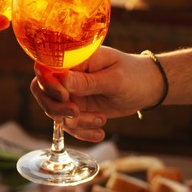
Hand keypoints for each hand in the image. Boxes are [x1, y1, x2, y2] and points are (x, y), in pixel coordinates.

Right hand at [30, 46, 160, 141]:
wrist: (148, 87)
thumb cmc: (133, 75)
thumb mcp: (114, 79)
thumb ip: (88, 81)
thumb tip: (62, 79)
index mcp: (75, 59)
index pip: (46, 68)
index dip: (48, 84)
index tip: (66, 97)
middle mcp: (68, 76)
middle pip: (42, 92)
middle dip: (56, 108)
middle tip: (76, 113)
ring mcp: (72, 94)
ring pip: (56, 113)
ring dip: (77, 123)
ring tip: (102, 119)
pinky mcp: (78, 109)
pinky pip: (69, 125)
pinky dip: (82, 132)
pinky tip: (100, 133)